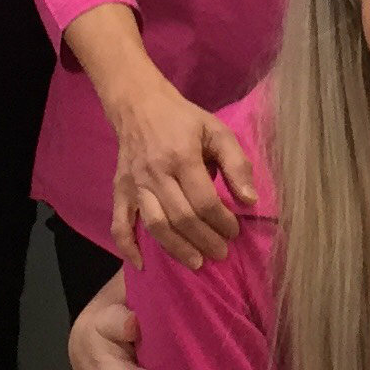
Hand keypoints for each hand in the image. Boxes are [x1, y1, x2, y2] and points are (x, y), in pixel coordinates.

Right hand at [103, 71, 255, 269]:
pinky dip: (127, 246)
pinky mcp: (119, 189)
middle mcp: (155, 173)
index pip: (204, 200)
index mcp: (182, 156)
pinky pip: (119, 223)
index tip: (235, 231)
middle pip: (181, 217)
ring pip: (154, 224)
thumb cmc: (183, 120)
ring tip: (196, 263)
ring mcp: (134, 184)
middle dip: (204, 240)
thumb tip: (250, 201)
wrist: (139, 105)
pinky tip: (142, 264)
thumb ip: (236, 163)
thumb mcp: (217, 131)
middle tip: (221, 253)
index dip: (222, 221)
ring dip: (176, 248)